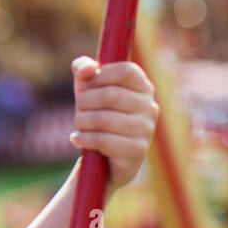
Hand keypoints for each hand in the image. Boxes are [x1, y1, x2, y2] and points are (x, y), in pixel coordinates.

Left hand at [69, 56, 159, 192]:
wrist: (102, 159)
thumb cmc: (96, 115)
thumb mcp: (87, 89)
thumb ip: (83, 69)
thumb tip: (87, 68)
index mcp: (143, 87)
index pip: (126, 71)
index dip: (101, 75)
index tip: (88, 85)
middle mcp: (150, 107)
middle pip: (110, 95)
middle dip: (85, 101)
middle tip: (79, 109)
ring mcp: (146, 130)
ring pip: (104, 119)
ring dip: (81, 121)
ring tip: (79, 125)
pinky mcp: (137, 151)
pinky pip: (103, 141)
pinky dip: (83, 139)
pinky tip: (77, 139)